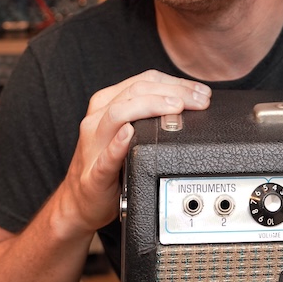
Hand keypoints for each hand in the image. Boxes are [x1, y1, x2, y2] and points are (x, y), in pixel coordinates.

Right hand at [54, 71, 210, 236]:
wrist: (81, 200)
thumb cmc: (109, 164)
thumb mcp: (130, 130)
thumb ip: (149, 114)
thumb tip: (190, 102)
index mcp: (107, 104)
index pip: (145, 81)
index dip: (177, 82)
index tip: (201, 91)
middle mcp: (98, 119)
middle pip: (136, 92)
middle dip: (173, 93)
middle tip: (200, 100)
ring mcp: (94, 145)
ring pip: (118, 113)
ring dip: (150, 107)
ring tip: (175, 108)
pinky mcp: (94, 173)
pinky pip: (106, 156)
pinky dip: (118, 144)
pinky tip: (130, 135)